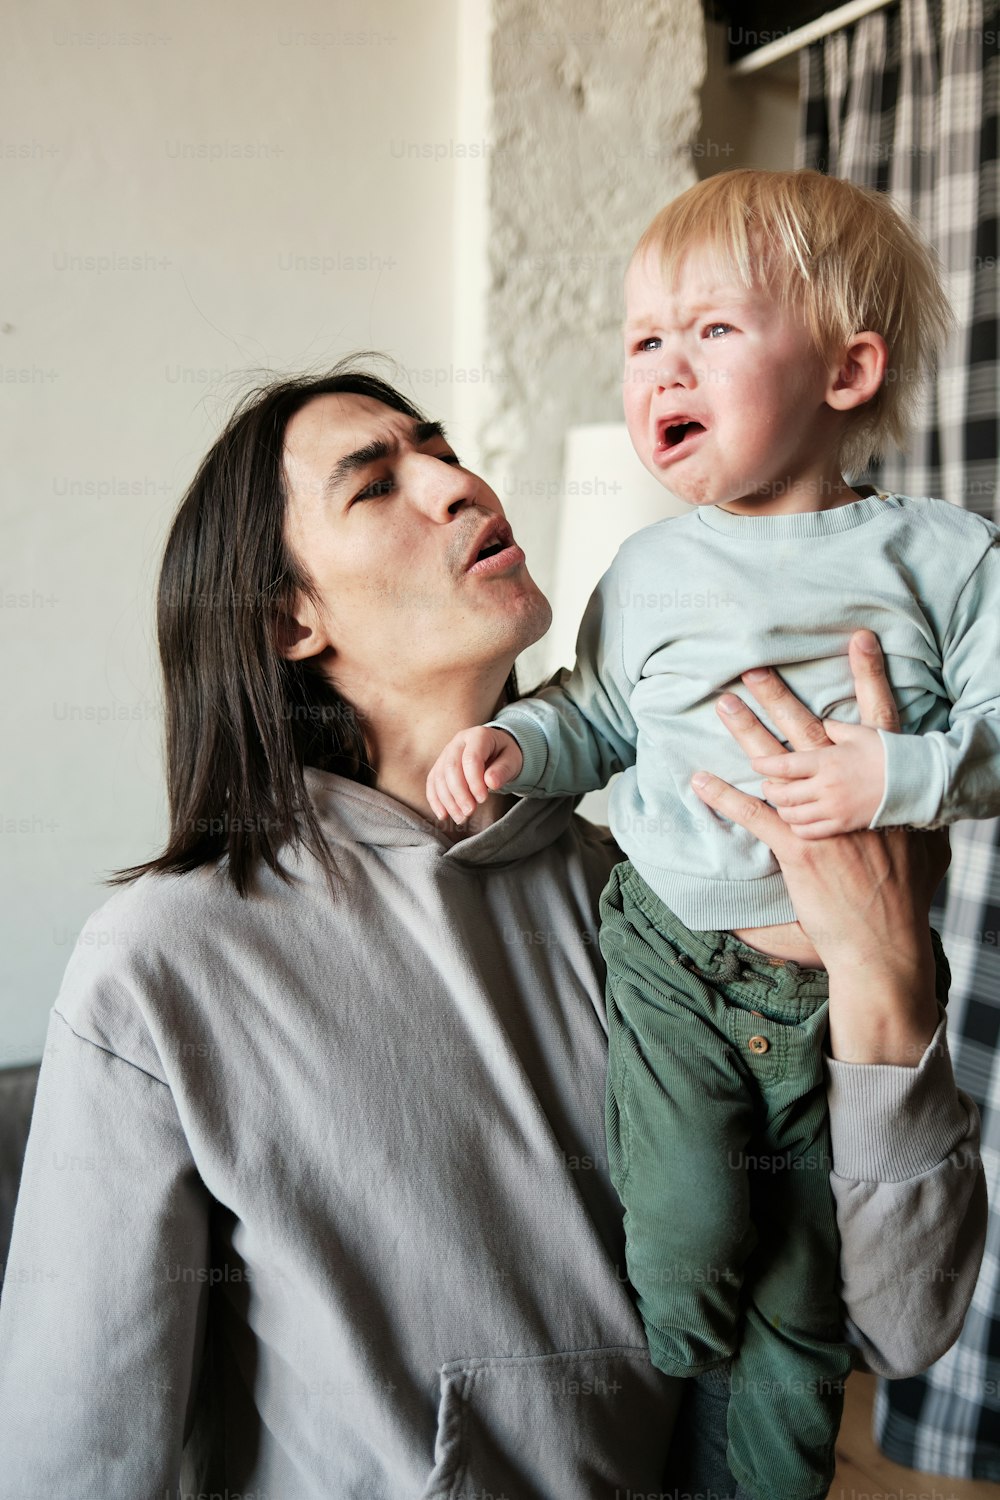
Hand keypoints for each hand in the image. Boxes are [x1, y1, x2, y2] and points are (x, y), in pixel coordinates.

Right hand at [426, 727, 523, 824]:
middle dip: (459, 793)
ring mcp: (446, 753)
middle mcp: (458, 742)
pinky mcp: (440, 765)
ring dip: (448, 801)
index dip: (474, 781)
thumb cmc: (506, 755)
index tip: (483, 799)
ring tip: (461, 818)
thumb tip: (491, 783)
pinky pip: (432, 782)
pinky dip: (435, 800)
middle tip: (470, 812)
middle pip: (451, 768)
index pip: (471, 759)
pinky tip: (443, 815)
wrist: (497, 750)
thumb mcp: (512, 760)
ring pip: (439, 777)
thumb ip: (503, 770)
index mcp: (478, 736)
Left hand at [691, 631, 947, 1062]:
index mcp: (885, 788)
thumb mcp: (926, 847)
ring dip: (745, 733)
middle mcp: (854, 795)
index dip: (869, 676)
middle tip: (752, 668)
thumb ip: (915, 818)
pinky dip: (724, 796)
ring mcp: (824, 819)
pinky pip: (754, 814)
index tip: (858, 638)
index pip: (879, 720)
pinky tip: (700, 779)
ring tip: (723, 704)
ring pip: (777, 766)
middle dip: (780, 697)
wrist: (886, 942)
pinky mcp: (799, 849)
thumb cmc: (907, 900)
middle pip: (812, 731)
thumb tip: (920, 802)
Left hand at [751, 720, 885, 836]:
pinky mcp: (843, 826)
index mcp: (827, 761)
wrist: (917, 783)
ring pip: (791, 815)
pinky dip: (797, 825)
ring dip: (781, 808)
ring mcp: (834, 809)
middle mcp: (826, 787)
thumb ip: (835, 729)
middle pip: (782, 793)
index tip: (755, 764)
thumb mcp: (861, 734)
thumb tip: (821, 723)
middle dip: (769, 788)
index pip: (783, 765)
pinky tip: (797, 819)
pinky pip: (809, 831)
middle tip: (767, 782)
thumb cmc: (889, 754)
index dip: (764, 765)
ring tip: (781, 800)